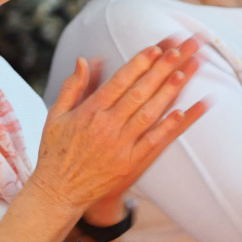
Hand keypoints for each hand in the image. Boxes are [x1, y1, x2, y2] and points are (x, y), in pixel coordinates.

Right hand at [31, 36, 207, 212]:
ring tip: (186, 71)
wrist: (59, 193)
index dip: (139, 63)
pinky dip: (169, 126)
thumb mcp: (56, 115)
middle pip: (139, 92)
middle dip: (160, 69)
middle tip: (178, 50)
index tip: (155, 48)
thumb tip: (83, 60)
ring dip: (169, 91)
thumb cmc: (55, 152)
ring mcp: (120, 145)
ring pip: (149, 113)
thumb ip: (72, 86)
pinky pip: (154, 141)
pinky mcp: (130, 163)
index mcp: (89, 111)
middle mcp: (107, 125)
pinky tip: (184, 110)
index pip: (119, 82)